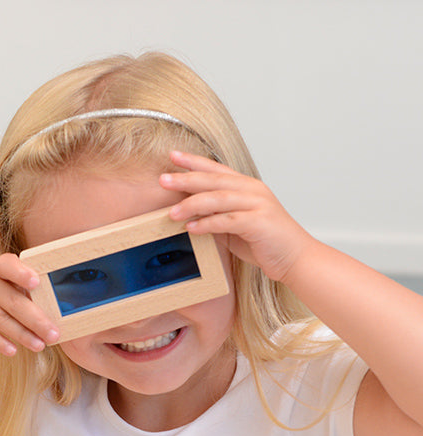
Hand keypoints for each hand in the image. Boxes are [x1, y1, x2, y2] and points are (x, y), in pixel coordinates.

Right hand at [0, 254, 59, 355]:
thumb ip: (26, 296)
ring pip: (0, 319)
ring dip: (22, 335)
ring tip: (39, 346)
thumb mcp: (7, 288)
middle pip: (12, 301)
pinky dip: (0, 342)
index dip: (21, 273)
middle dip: (36, 320)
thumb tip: (54, 319)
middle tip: (53, 335)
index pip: (8, 265)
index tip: (36, 283)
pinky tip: (13, 350)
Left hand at [161, 151, 319, 282]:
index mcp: (247, 187)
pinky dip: (208, 223)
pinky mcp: (258, 222)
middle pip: (214, 180)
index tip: (172, 156)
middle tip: (163, 180)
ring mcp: (257, 205)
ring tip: (172, 213)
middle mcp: (252, 190)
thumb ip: (215, 215)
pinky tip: (191, 228)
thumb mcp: (234, 225)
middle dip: (186, 179)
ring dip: (192, 204)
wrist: (295, 257)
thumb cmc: (264, 241)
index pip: (216, 169)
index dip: (194, 161)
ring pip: (219, 198)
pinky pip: (228, 220)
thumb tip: (188, 214)